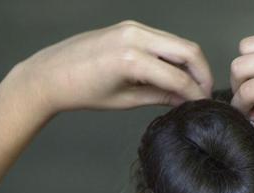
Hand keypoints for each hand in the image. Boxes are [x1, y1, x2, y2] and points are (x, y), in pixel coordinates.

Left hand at [18, 20, 212, 113]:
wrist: (49, 74)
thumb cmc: (80, 91)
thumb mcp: (125, 100)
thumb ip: (160, 97)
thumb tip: (185, 100)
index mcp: (131, 59)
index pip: (179, 77)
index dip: (196, 93)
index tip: (203, 105)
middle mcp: (135, 37)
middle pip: (188, 51)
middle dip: (203, 73)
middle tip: (205, 93)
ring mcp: (133, 28)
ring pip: (179, 42)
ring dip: (191, 63)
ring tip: (192, 85)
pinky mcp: (130, 27)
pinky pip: (164, 39)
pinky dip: (175, 55)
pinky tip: (174, 73)